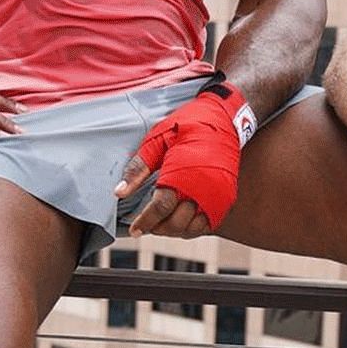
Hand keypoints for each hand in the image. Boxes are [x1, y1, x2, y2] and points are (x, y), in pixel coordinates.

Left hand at [117, 85, 250, 236]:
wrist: (226, 117)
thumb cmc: (189, 124)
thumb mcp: (157, 139)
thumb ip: (138, 168)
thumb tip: (119, 192)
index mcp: (183, 175)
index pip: (160, 209)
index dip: (144, 222)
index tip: (134, 229)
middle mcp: (203, 188)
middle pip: (177, 223)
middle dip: (158, 228)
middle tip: (146, 226)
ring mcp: (217, 194)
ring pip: (194, 227)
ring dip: (175, 231)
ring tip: (162, 226)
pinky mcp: (227, 195)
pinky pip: (210, 222)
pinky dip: (194, 228)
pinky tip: (182, 222)